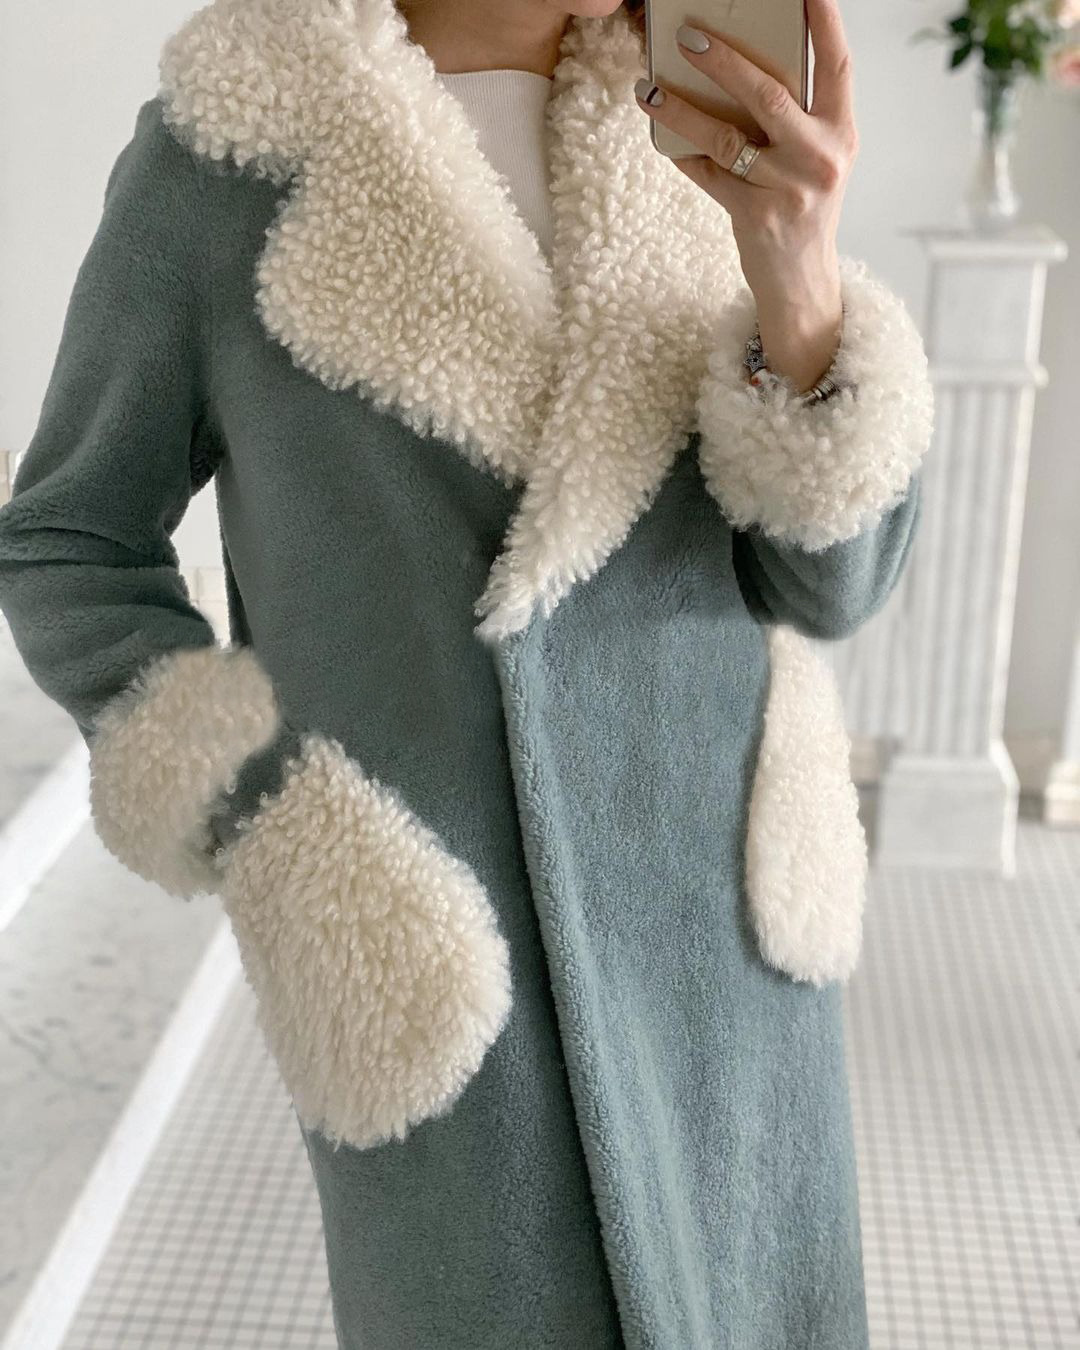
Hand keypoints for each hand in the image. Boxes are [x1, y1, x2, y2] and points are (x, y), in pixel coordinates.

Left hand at [633, 0, 857, 392]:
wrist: (802, 282)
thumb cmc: (803, 209)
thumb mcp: (817, 159)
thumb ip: (798, 118)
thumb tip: (743, 69)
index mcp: (842, 133)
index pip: (837, 65)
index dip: (823, 22)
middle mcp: (821, 156)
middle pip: (770, 93)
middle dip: (725, 61)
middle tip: (688, 36)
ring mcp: (788, 188)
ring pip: (727, 135)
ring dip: (682, 108)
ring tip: (650, 88)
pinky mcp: (755, 215)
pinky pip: (708, 174)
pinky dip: (682, 154)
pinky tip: (662, 137)